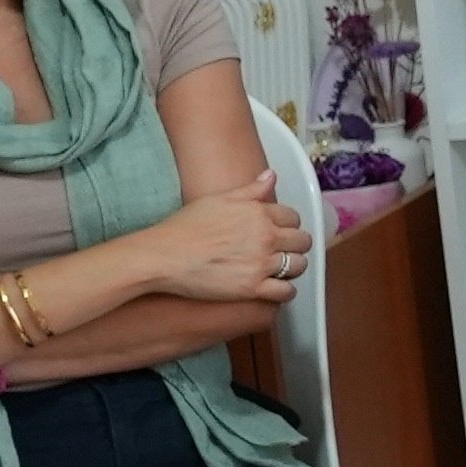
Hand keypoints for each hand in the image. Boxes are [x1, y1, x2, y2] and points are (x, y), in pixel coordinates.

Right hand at [136, 175, 308, 303]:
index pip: (294, 218)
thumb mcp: (218, 200)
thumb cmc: (184, 228)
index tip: (280, 231)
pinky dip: (285, 291)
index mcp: (259, 213)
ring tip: (280, 269)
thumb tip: (271, 175)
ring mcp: (261, 263)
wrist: (163, 256)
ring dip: (293, 267)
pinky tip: (275, 287)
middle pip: (302, 241)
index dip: (288, 225)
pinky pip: (286, 291)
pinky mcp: (252, 287)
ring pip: (299, 265)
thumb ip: (250, 190)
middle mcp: (266, 237)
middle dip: (295, 245)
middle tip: (282, 251)